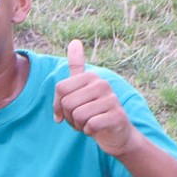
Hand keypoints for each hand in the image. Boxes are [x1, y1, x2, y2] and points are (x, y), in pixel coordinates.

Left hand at [52, 39, 134, 154]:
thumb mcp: (82, 89)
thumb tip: (74, 41)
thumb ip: (77, 67)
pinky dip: (89, 131)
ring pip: (77, 115)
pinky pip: (90, 125)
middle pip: (67, 103)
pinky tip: (98, 129)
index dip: (58, 105)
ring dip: (79, 125)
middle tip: (81, 119)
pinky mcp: (117, 116)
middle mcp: (102, 84)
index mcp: (91, 77)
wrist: (117, 134)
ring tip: (90, 123)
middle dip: (69, 117)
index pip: (60, 89)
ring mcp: (112, 99)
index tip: (66, 111)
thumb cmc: (94, 112)